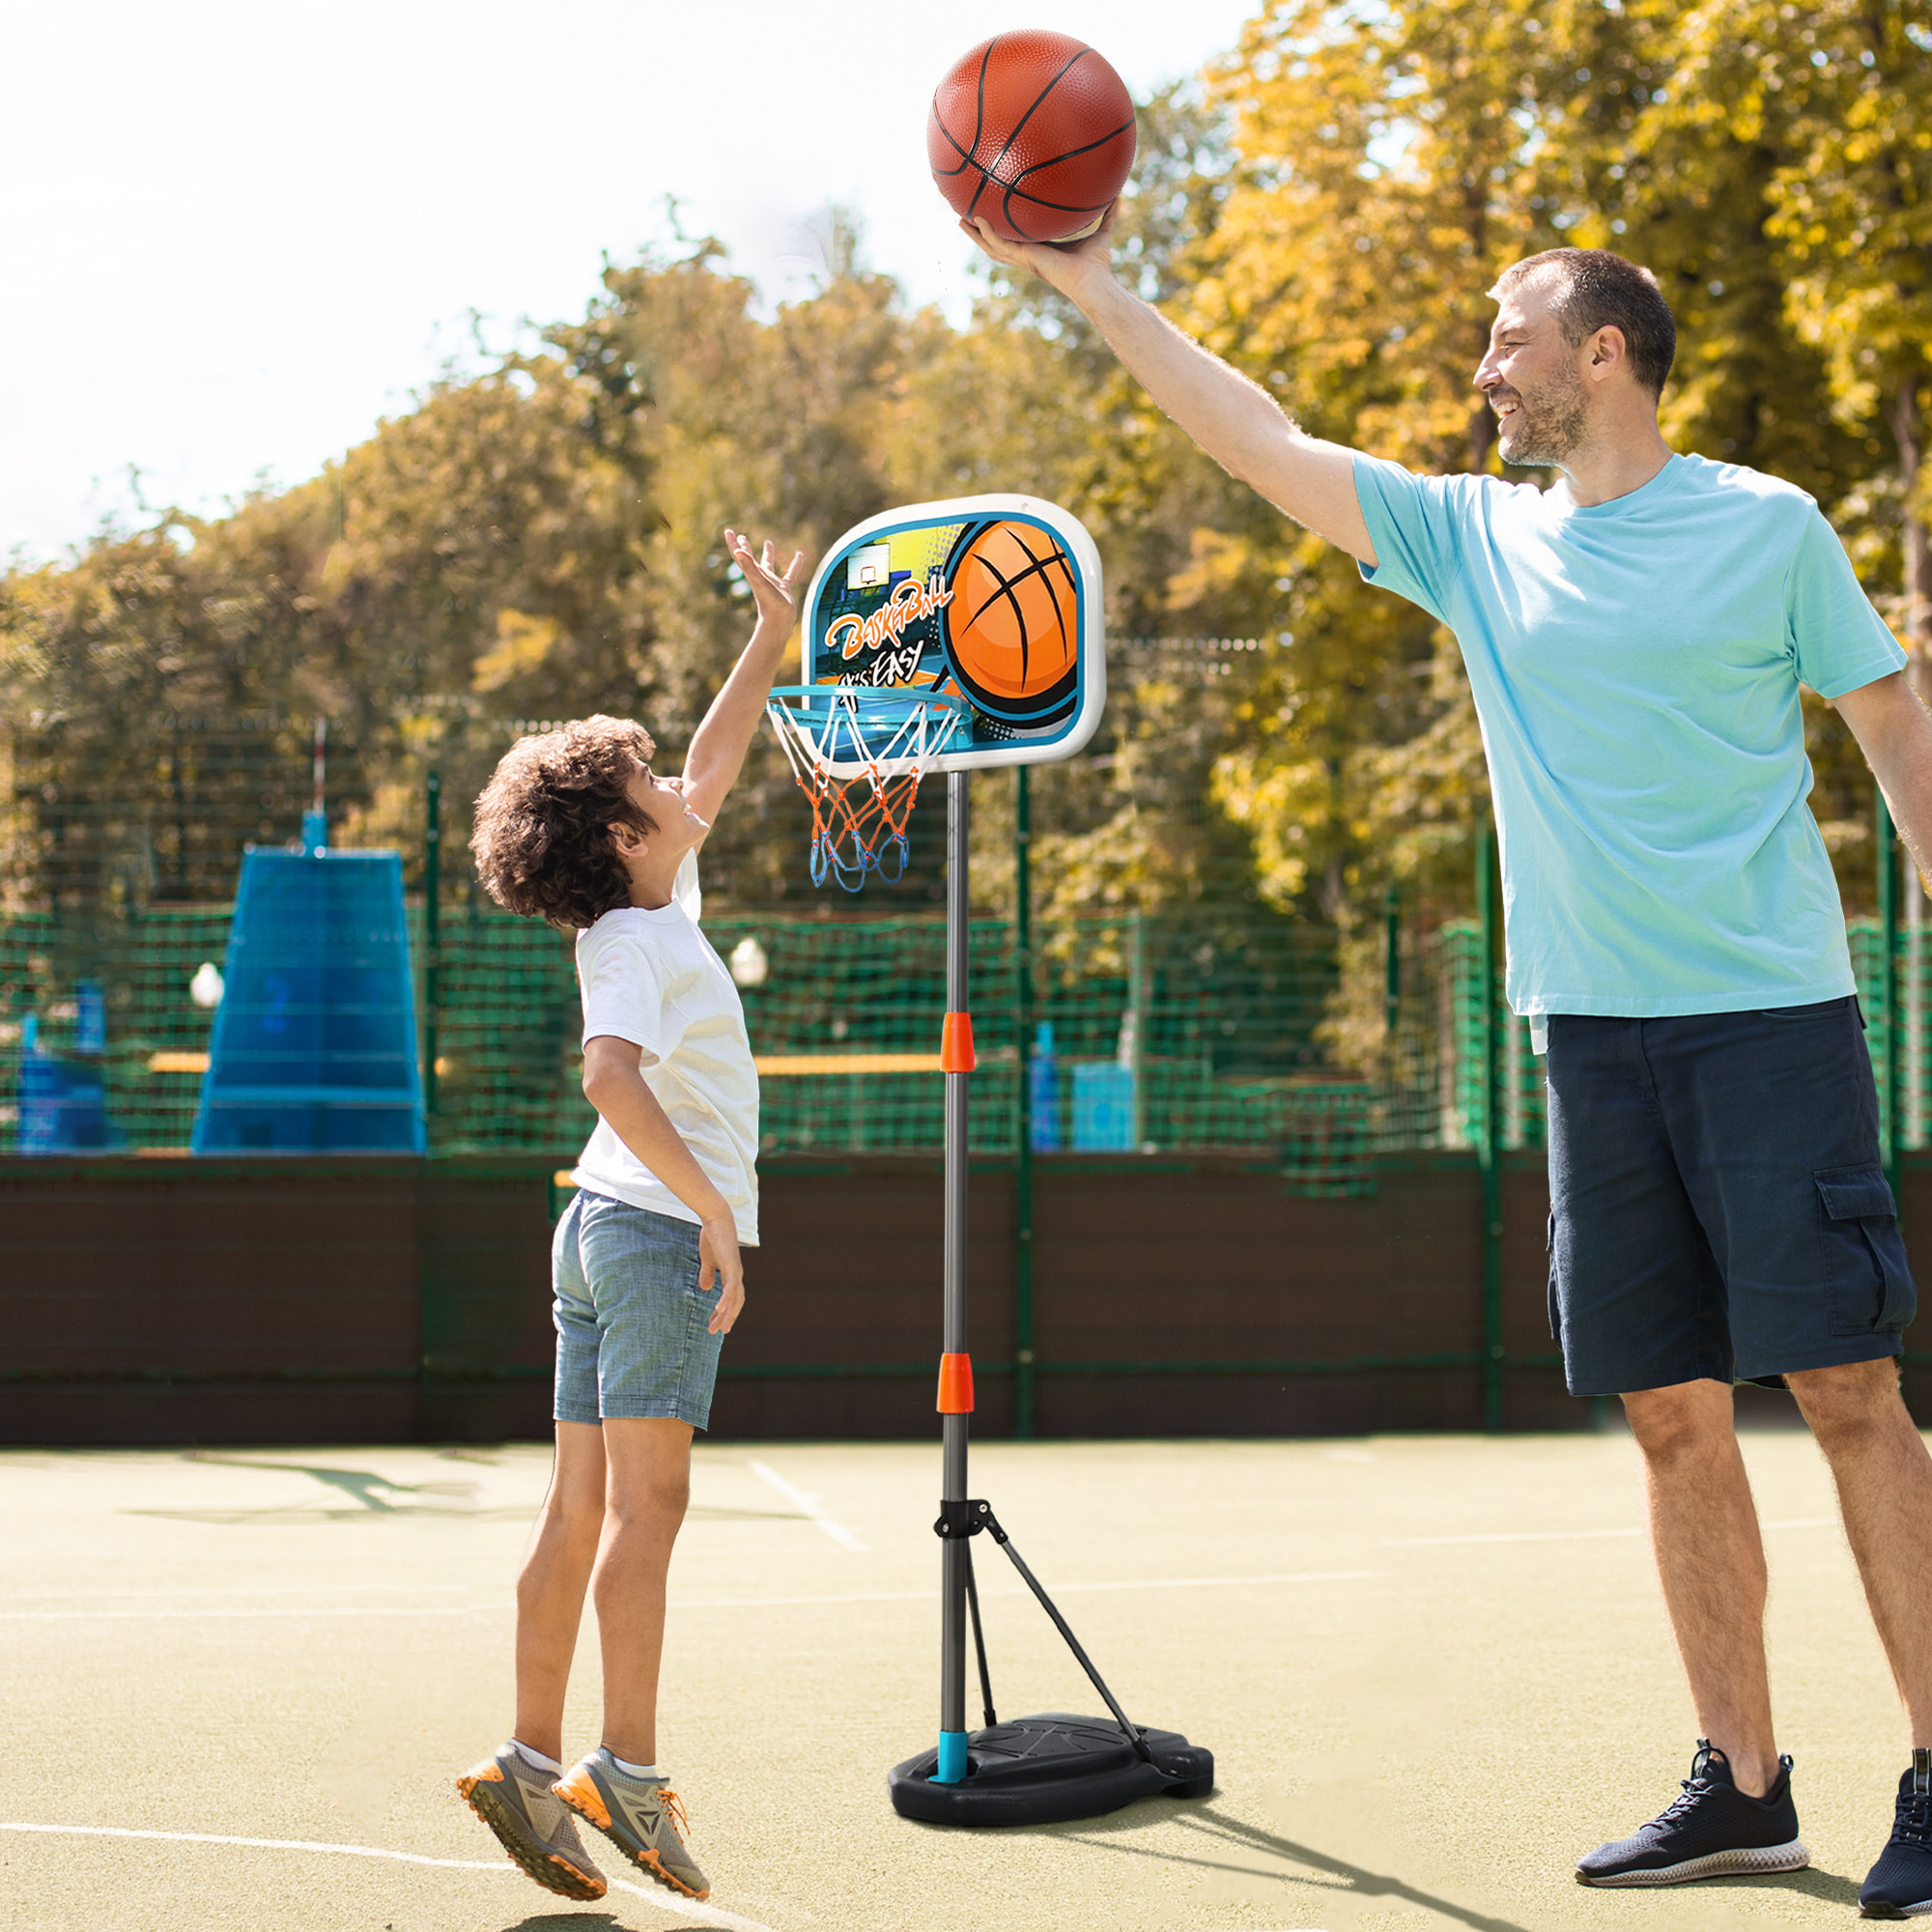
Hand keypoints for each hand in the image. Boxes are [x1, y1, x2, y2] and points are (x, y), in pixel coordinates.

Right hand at [698, 1210, 744, 1335]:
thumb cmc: (712, 1236)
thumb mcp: (708, 1259)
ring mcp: (735, 1271)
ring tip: (720, 1328)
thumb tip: (706, 1289)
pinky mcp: (731, 1266)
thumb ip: (708, 1273)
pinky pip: (731, 1288)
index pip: (730, 1298)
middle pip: (735, 1303)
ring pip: (735, 1299)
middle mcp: (736, 1275)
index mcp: (731, 1274)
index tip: (714, 1323)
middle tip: (717, 1332)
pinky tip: (719, 1309)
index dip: (723, 1312)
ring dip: (728, 1314)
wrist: (716, 1219)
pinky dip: (727, 1299)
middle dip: (726, 1318)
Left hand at [724, 529, 805, 630]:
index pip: (740, 555)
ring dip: (768, 553)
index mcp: (752, 572)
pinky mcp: (784, 587)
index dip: (733, 543)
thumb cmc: (768, 602)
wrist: (778, 621)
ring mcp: (772, 582)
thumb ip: (748, 565)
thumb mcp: (758, 580)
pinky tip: (800, 556)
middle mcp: (760, 576)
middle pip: (750, 558)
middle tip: (741, 537)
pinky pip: (790, 573)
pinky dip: (795, 564)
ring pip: (769, 564)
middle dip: (745, 547)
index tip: (728, 531)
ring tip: (768, 542)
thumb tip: (737, 551)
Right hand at [959, 204, 1119, 295]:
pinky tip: (977, 219)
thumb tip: (1119, 193)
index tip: (993, 215)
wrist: (1094, 282)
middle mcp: (1028, 256)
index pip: (1015, 239)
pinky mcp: (1025, 259)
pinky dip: (987, 233)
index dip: (1002, 229)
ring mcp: (1024, 259)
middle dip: (978, 232)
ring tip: (958, 218)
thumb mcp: (1102, 232)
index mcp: (1040, 251)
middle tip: (963, 216)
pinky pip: (1000, 245)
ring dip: (974, 234)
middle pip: (996, 243)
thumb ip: (1108, 214)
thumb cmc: (1098, 266)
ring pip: (991, 247)